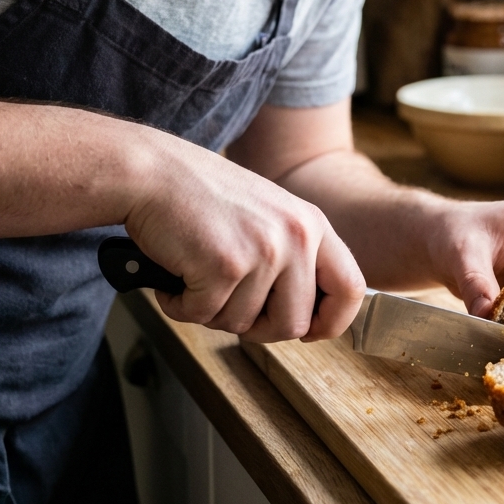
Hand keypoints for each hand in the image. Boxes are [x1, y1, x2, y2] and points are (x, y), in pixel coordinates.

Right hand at [124, 131, 364, 342]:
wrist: (152, 172)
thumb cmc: (201, 196)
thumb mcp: (268, 215)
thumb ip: (293, 256)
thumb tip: (308, 319)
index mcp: (312, 224)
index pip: (351, 289)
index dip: (331, 322)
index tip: (307, 332)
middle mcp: (297, 236)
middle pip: (294, 325)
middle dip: (256, 328)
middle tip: (227, 304)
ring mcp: (264, 251)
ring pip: (244, 325)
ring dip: (212, 311)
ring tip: (197, 274)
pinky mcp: (226, 265)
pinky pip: (204, 316)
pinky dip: (181, 304)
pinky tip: (176, 273)